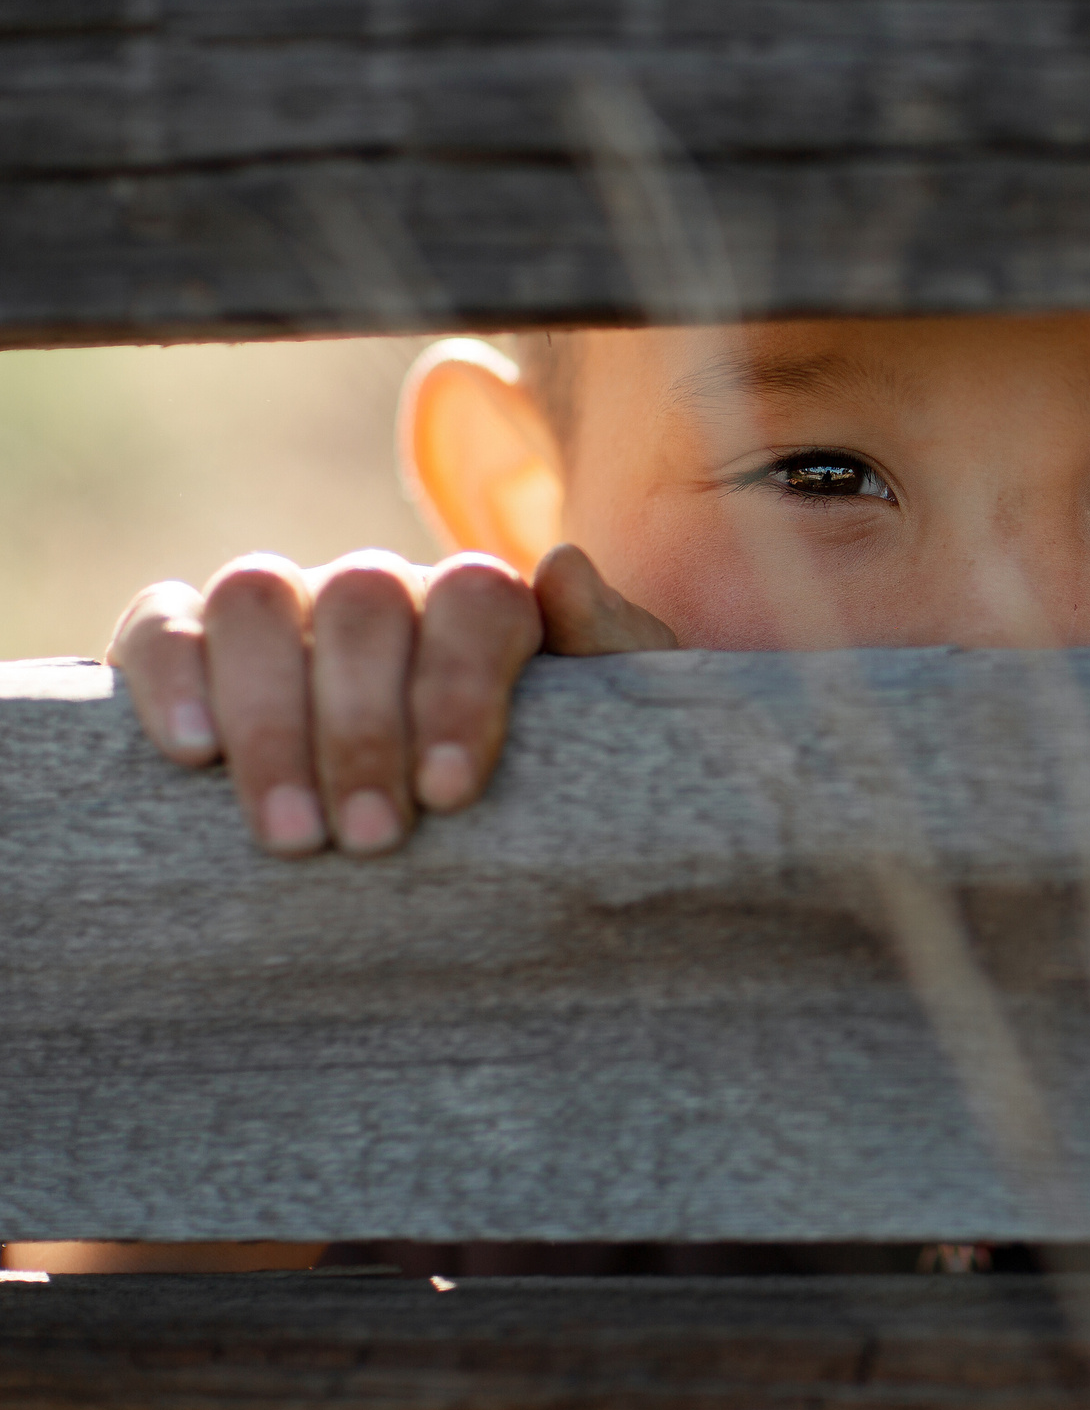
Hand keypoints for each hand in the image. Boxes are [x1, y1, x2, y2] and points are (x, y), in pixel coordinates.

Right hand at [108, 545, 671, 855]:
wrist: (467, 811)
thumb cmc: (539, 772)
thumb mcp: (603, 722)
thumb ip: (607, 644)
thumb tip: (563, 569)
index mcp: (478, 600)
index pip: (474, 599)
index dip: (460, 689)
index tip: (450, 794)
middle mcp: (379, 589)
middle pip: (363, 605)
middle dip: (364, 728)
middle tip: (373, 841)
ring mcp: (285, 606)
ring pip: (257, 603)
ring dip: (269, 718)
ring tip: (293, 835)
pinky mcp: (194, 640)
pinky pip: (163, 626)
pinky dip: (171, 678)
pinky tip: (193, 755)